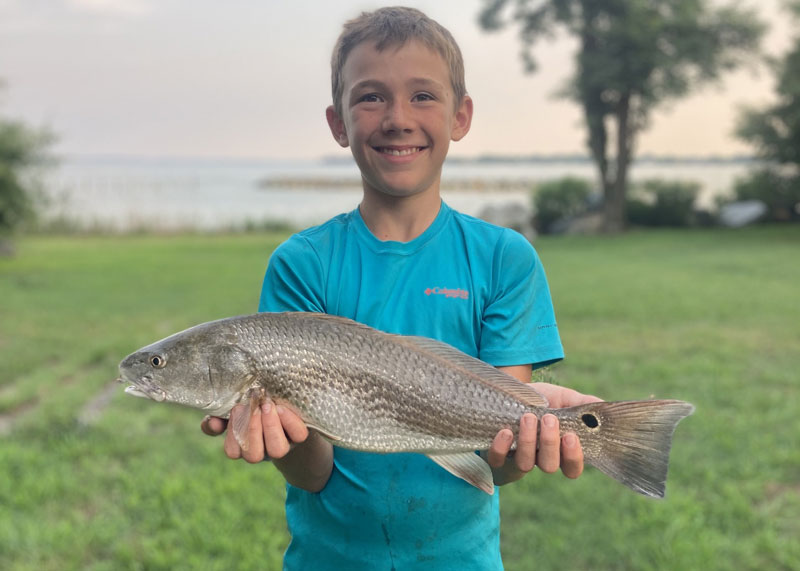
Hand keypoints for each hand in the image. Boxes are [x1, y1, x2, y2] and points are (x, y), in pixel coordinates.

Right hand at [200, 399, 308, 462]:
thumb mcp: (236, 409)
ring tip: (266, 406)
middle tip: (252, 407)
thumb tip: (212, 424)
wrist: (286, 405)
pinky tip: (281, 407)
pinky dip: (289, 420)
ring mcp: (283, 444)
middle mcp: (263, 450)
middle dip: (251, 429)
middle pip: (253, 455)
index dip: (232, 433)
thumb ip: (220, 416)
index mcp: (243, 445)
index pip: (233, 451)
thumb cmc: (254, 406)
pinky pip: (298, 434)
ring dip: (270, 426)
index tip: (235, 409)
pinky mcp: (300, 436)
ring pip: (277, 449)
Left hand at [486, 383, 602, 482]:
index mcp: (561, 449)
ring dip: (528, 441)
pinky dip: (501, 448)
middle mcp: (540, 458)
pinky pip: (498, 460)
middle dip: (549, 443)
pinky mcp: (497, 455)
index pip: (572, 468)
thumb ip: (582, 404)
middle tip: (548, 419)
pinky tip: (506, 432)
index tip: (571, 436)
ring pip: (525, 464)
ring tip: (528, 417)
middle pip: (550, 466)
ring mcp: (518, 459)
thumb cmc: (541, 400)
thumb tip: (601, 408)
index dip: (573, 458)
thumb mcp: (563, 397)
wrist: (510, 393)